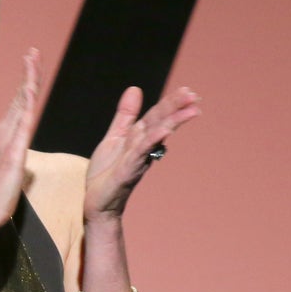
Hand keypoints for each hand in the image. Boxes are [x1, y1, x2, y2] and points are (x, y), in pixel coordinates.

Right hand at [0, 47, 40, 227]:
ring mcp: (9, 142)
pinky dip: (26, 106)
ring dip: (27, 81)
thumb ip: (12, 154)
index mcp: (6, 137)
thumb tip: (16, 148)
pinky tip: (30, 91)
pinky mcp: (13, 154)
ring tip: (32, 60)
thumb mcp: (7, 169)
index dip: (25, 82)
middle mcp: (6, 134)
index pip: (18, 104)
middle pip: (20, 98)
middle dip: (27, 73)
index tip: (30, 62)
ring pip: (21, 105)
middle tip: (33, 51)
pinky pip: (22, 126)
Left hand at [84, 86, 200, 220]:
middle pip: (160, 123)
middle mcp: (142, 148)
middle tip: (194, 96)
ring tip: (190, 110)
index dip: (170, 103)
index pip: (157, 116)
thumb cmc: (106, 173)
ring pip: (156, 137)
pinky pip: (141, 152)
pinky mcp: (127, 171)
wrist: (96, 203)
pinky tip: (164, 130)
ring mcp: (137, 159)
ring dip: (172, 123)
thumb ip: (126, 115)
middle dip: (176, 109)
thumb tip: (136, 88)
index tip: (188, 91)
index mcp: (139, 138)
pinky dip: (152, 140)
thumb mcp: (114, 137)